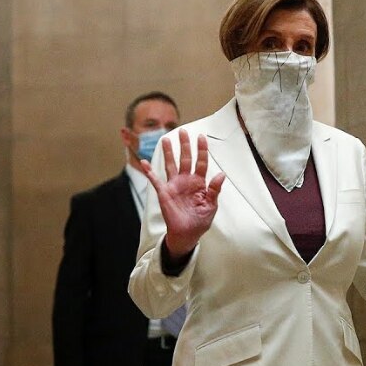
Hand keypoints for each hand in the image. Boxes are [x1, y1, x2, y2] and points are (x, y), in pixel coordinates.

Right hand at [141, 129, 226, 257]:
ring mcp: (174, 185)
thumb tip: (221, 174)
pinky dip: (149, 171)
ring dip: (169, 153)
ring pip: (171, 164)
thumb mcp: (211, 206)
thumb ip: (215, 190)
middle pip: (186, 159)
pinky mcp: (164, 193)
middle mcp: (186, 181)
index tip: (202, 137)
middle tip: (184, 131)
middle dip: (185, 145)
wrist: (187, 234)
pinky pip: (155, 180)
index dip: (202, 150)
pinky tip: (144, 162)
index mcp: (199, 183)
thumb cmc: (200, 220)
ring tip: (166, 139)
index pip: (201, 163)